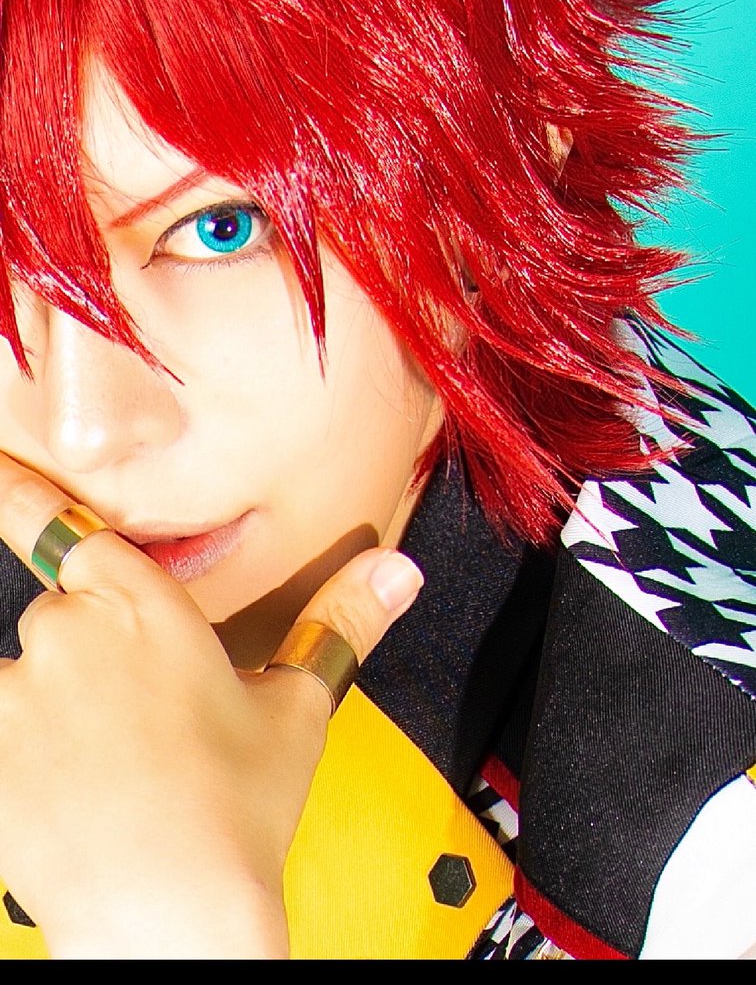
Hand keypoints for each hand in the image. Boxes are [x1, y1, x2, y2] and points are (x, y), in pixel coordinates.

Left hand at [0, 452, 422, 958]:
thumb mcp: (298, 708)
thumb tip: (397, 571)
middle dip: (87, 653)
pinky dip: (21, 753)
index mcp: (146, 606)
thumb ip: (341, 621)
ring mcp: (18, 692)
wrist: (169, 918)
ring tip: (103, 770)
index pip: (71, 529)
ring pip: (23, 675)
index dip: (26, 497)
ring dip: (48, 706)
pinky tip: (66, 794)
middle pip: (60, 613)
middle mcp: (73, 633)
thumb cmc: (236, 813)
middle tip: (133, 722)